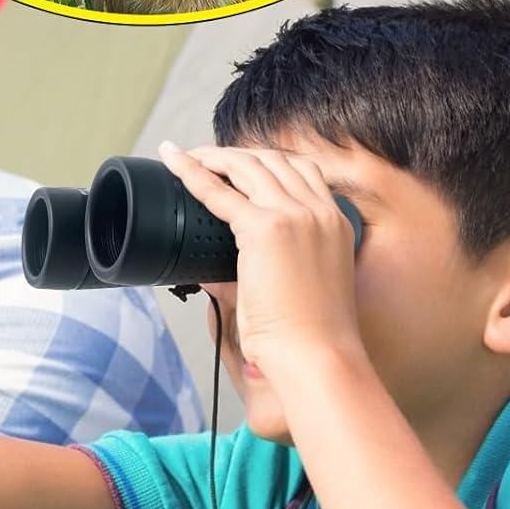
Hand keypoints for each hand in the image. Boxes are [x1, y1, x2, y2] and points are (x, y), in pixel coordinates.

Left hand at [159, 141, 363, 375]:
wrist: (318, 354)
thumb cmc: (309, 334)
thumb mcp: (299, 287)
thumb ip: (262, 271)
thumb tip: (211, 272)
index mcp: (335, 222)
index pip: (302, 170)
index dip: (266, 161)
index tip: (239, 164)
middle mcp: (319, 211)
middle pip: (272, 160)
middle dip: (235, 154)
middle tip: (204, 157)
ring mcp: (295, 215)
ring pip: (247, 166)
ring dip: (212, 157)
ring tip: (186, 157)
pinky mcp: (266, 229)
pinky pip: (219, 192)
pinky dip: (192, 173)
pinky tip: (174, 164)